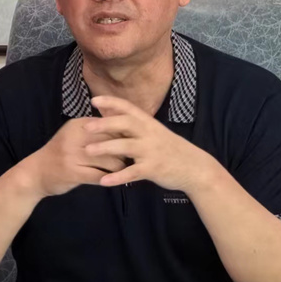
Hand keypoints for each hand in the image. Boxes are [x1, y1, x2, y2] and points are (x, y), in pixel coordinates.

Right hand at [24, 118, 127, 197]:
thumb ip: (95, 131)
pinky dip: (109, 179)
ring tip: (124, 171)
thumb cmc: (60, 154)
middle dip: (125, 151)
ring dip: (120, 167)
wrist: (35, 173)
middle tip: (132, 158)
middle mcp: (76, 137)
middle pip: (112, 142)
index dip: (124, 135)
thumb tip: (125, 129)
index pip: (110, 125)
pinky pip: (100, 176)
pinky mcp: (72, 173)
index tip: (131, 142)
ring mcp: (73, 155)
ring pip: (109, 160)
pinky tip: (112, 181)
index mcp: (78, 125)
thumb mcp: (74, 135)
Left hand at [83, 95, 217, 192]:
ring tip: (88, 151)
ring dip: (105, 148)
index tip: (94, 100)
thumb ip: (136, 126)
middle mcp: (150, 134)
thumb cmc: (171, 149)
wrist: (195, 167)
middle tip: (85, 126)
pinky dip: (117, 177)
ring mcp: (151, 151)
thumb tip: (112, 116)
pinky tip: (103, 181)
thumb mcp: (155, 132)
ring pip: (125, 147)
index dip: (111, 102)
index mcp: (149, 123)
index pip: (128, 108)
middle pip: (125, 124)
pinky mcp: (153, 169)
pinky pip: (132, 173)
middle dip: (104, 124)